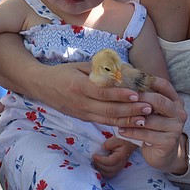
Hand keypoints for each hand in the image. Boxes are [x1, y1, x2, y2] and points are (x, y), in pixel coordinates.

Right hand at [29, 61, 151, 125]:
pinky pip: (103, 123)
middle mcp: (80, 102)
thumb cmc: (62, 72)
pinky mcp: (83, 118)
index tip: (136, 94)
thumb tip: (124, 68)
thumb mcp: (79, 66)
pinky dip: (118, 124)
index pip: (102, 93)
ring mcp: (81, 113)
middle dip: (130, 110)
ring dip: (128, 120)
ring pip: (107, 120)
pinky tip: (132, 123)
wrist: (40, 86)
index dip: (120, 95)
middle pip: (108, 110)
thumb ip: (99, 69)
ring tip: (145, 117)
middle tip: (148, 107)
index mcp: (79, 86)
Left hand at [92, 137, 136, 178]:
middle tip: (94, 158)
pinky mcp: (117, 168)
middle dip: (99, 165)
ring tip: (96, 162)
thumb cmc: (123, 139)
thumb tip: (103, 148)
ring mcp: (120, 167)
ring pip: (109, 174)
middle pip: (109, 170)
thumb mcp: (116, 138)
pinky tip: (99, 165)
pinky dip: (103, 172)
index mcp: (121, 156)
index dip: (101, 160)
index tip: (95, 155)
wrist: (130, 142)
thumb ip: (110, 143)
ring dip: (100, 169)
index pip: (111, 162)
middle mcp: (121, 163)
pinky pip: (109, 174)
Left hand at [113, 77, 186, 172]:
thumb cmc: (153, 129)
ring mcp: (176, 128)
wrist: (162, 154)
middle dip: (139, 98)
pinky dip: (131, 132)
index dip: (149, 80)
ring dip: (131, 117)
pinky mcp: (169, 142)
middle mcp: (179, 112)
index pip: (165, 85)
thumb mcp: (150, 111)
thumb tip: (123, 80)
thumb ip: (143, 98)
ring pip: (150, 119)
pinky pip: (146, 134)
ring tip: (116, 116)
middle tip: (121, 97)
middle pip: (158, 100)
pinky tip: (120, 131)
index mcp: (175, 101)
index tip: (131, 78)